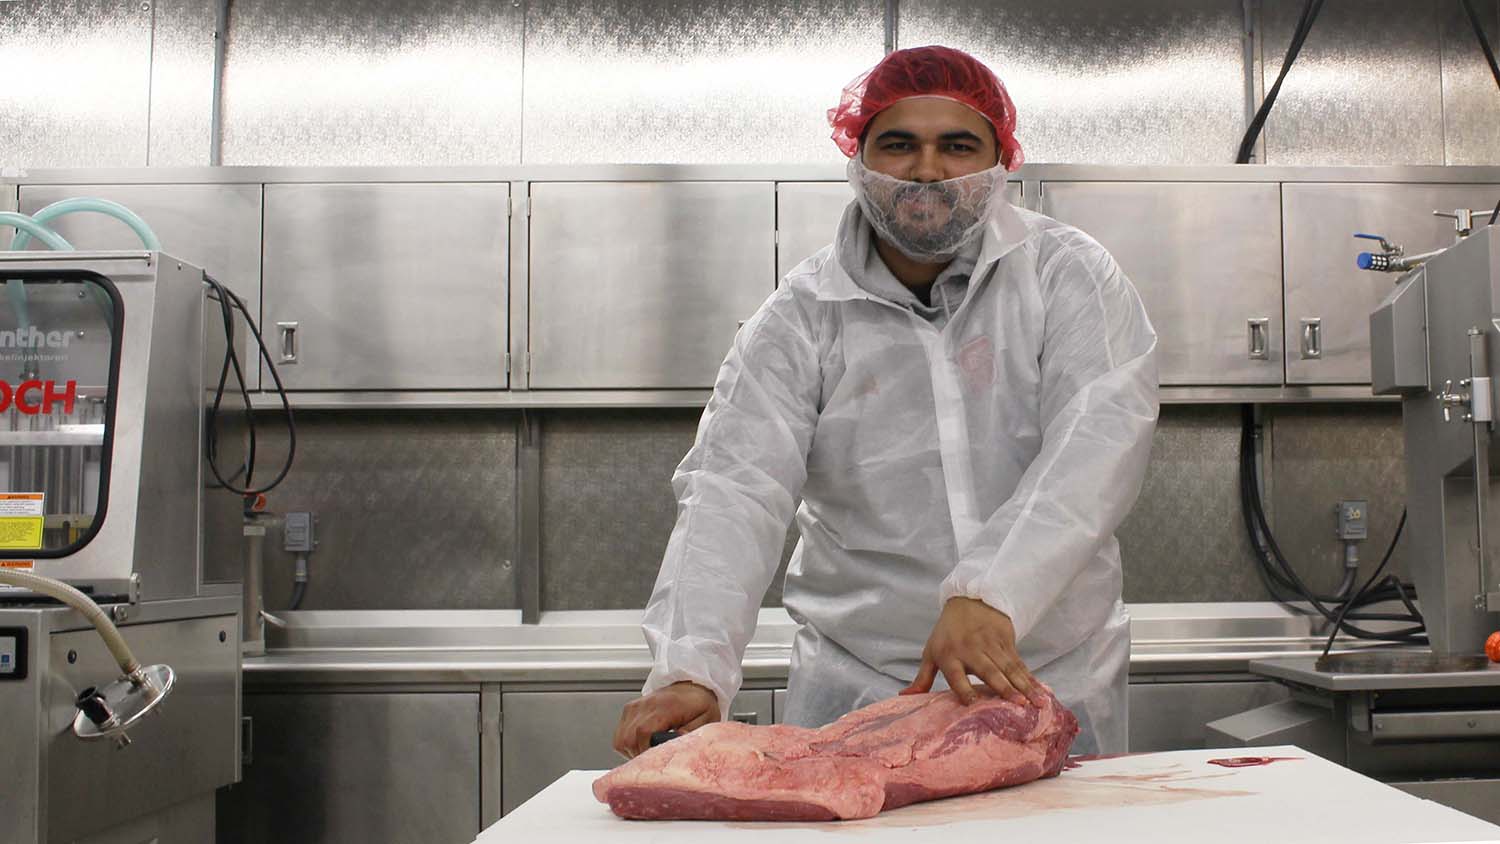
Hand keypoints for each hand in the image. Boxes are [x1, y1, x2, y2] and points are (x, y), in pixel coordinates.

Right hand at [612, 681, 719, 758]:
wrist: (692, 686)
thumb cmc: (699, 703)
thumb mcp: (706, 719)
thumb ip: (691, 733)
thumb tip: (675, 745)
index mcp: (666, 706)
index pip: (644, 731)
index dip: (647, 750)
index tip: (657, 759)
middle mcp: (647, 704)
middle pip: (629, 738)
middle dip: (640, 754)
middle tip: (655, 758)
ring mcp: (635, 706)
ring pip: (622, 739)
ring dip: (633, 750)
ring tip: (650, 750)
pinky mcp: (629, 709)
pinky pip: (620, 735)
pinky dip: (629, 744)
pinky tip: (644, 743)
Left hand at [901, 597, 1039, 706]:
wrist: (970, 601)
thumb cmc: (947, 634)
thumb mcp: (931, 652)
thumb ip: (922, 678)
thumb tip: (904, 698)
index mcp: (949, 655)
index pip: (956, 675)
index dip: (963, 688)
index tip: (973, 704)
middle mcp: (971, 650)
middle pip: (989, 671)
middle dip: (1004, 688)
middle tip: (1018, 704)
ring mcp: (991, 645)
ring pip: (1009, 668)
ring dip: (1024, 686)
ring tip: (1037, 702)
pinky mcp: (1006, 642)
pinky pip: (1019, 663)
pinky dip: (1031, 678)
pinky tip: (1040, 691)